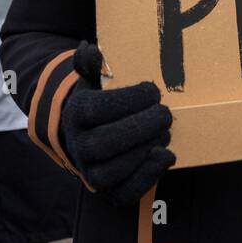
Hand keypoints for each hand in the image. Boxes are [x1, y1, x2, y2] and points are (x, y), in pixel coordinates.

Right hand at [59, 41, 174, 205]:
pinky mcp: (108, 192)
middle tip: (165, 113)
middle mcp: (79, 146)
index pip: (98, 108)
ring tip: (165, 131)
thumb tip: (88, 50)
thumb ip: (90, 65)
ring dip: (146, 148)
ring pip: (116, 168)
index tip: (153, 91)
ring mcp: (91, 172)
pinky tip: (166, 155)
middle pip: (106, 141)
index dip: (130, 99)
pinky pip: (125, 192)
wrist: (88, 139)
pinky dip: (148, 176)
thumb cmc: (100, 104)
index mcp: (75, 114)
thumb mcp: (93, 82)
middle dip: (141, 126)